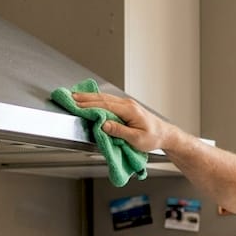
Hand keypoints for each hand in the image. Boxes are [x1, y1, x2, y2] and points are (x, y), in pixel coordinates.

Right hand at [70, 91, 185, 154]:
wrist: (165, 134)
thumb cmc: (153, 138)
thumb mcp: (137, 139)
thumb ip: (119, 131)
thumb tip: (103, 125)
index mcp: (129, 110)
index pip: (105, 106)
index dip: (89, 105)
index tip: (76, 105)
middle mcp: (127, 104)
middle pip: (102, 99)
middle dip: (85, 98)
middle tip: (69, 97)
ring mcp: (127, 104)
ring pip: (105, 98)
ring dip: (89, 97)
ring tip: (75, 96)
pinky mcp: (126, 107)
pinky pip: (109, 101)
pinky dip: (97, 99)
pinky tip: (90, 99)